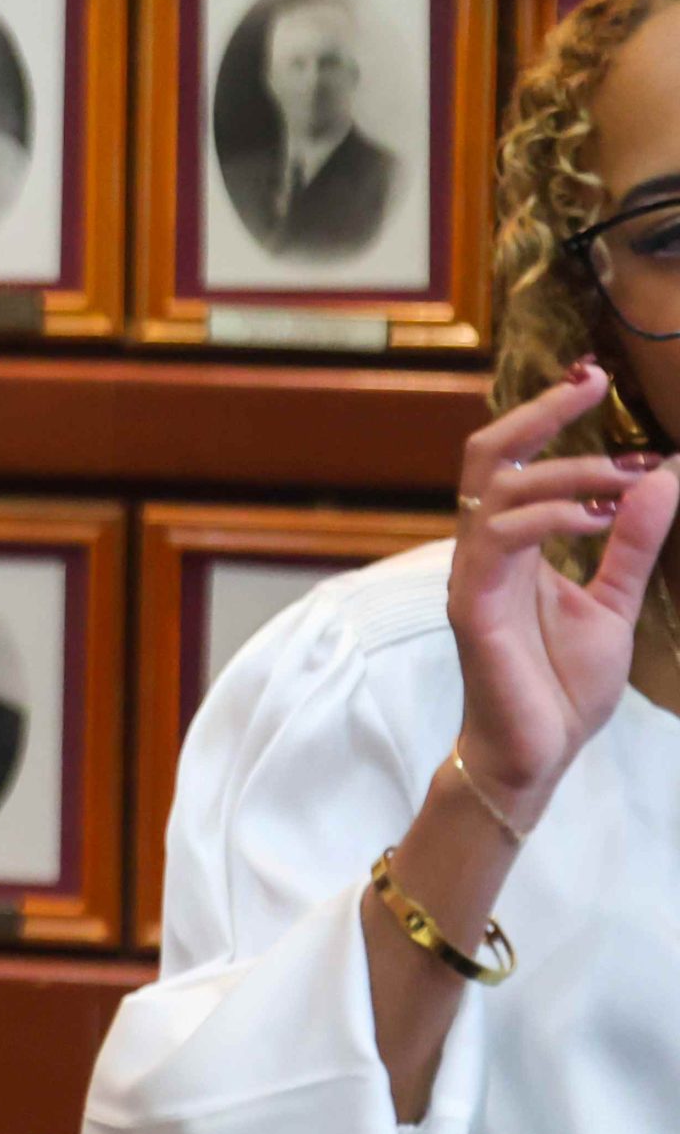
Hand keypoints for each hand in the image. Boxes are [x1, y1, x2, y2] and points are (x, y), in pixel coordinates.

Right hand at [447, 359, 679, 820]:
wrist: (534, 756)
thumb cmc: (561, 687)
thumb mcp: (613, 605)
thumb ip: (630, 544)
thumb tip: (662, 478)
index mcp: (510, 546)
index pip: (513, 461)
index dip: (547, 414)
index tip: (593, 377)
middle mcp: (482, 550)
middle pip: (486, 455)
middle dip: (538, 414)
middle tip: (592, 385)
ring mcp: (473, 575)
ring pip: (496, 489)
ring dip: (565, 470)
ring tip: (626, 475)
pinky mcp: (472, 605)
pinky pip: (499, 540)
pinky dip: (550, 517)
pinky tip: (598, 517)